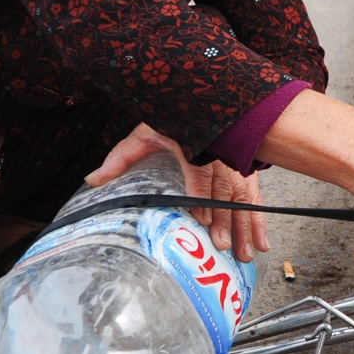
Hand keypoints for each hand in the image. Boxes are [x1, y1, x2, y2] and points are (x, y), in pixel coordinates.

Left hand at [86, 124, 270, 261]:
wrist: (200, 100)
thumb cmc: (170, 120)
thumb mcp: (143, 135)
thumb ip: (119, 159)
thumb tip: (92, 180)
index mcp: (194, 144)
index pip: (200, 171)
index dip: (202, 195)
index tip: (203, 219)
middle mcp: (219, 155)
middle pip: (224, 190)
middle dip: (225, 221)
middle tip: (222, 246)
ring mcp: (235, 164)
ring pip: (242, 198)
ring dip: (245, 227)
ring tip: (245, 253)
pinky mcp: (245, 172)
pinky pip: (255, 198)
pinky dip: (260, 221)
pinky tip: (261, 242)